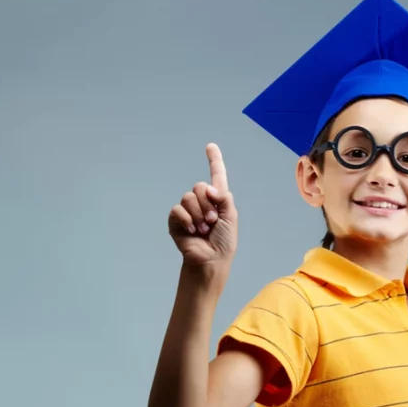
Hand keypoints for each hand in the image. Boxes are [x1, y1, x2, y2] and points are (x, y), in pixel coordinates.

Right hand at [168, 143, 237, 267]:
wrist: (211, 260)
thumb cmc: (223, 242)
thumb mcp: (231, 217)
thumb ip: (223, 198)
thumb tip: (208, 188)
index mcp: (218, 200)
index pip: (216, 176)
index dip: (214, 161)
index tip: (210, 146)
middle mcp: (202, 202)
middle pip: (198, 186)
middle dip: (207, 205)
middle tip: (212, 222)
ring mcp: (188, 211)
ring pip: (188, 197)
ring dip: (198, 215)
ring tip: (203, 230)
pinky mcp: (176, 220)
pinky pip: (178, 210)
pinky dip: (187, 220)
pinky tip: (192, 231)